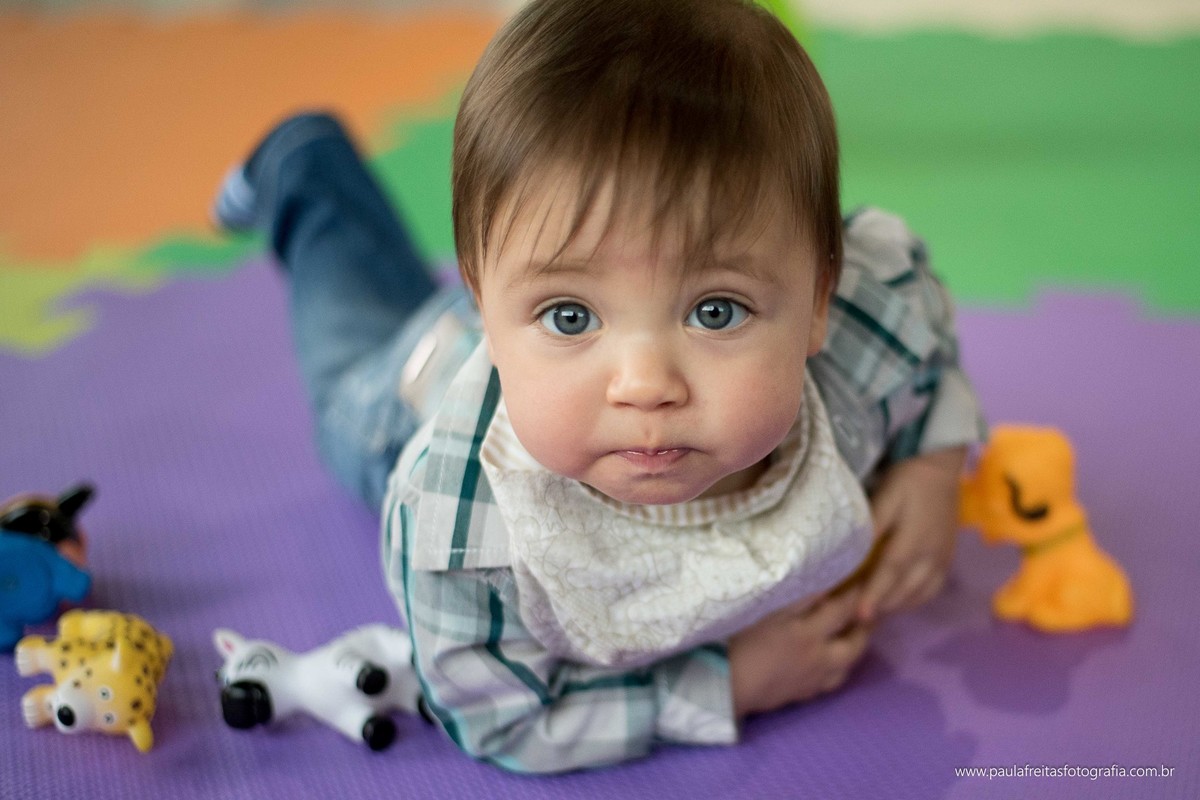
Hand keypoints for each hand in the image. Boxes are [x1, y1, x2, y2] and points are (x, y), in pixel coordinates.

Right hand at [729, 587, 871, 718]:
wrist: (726, 684)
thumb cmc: (741, 641)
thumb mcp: (767, 611)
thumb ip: (799, 598)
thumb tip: (824, 585)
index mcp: (809, 633)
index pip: (843, 610)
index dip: (855, 595)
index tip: (863, 581)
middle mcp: (819, 658)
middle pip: (855, 644)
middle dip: (865, 627)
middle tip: (869, 612)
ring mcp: (813, 679)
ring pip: (847, 666)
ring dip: (855, 649)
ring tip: (854, 635)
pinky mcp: (803, 694)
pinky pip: (831, 682)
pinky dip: (838, 669)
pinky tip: (832, 662)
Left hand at [858, 446, 966, 621]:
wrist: (942, 467)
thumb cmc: (908, 480)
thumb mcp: (886, 496)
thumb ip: (872, 524)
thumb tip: (851, 550)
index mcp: (913, 541)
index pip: (889, 575)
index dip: (873, 596)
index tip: (859, 616)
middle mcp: (931, 556)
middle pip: (904, 591)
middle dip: (881, 606)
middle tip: (854, 617)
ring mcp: (942, 559)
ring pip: (919, 594)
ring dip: (897, 605)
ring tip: (873, 611)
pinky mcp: (948, 557)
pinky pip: (933, 589)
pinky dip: (915, 599)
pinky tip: (899, 599)